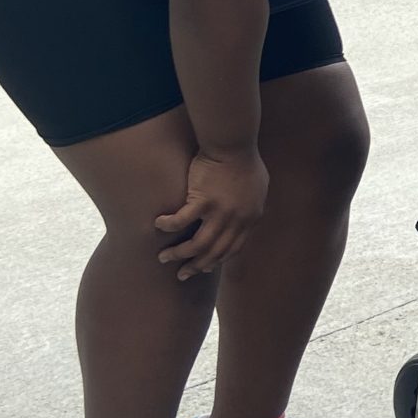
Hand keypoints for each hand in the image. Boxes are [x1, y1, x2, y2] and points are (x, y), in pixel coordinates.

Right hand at [155, 148, 268, 276]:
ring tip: (164, 258)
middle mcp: (236, 220)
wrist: (234, 143)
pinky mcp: (202, 200)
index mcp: (250, 218)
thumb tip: (245, 217)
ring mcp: (219, 212)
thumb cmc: (245, 161)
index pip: (233, 249)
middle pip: (214, 252)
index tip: (205, 267)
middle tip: (182, 274)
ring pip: (197, 244)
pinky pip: (181, 221)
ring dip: (178, 254)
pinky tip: (158, 225)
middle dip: (196, 266)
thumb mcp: (258, 188)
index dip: (217, 260)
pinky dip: (168, 226)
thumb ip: (250, 206)